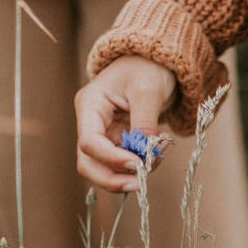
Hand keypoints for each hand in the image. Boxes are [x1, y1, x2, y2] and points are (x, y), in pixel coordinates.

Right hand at [75, 55, 176, 192]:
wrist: (155, 64)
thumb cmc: (147, 69)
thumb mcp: (148, 92)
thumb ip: (145, 124)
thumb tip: (145, 154)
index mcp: (89, 105)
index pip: (89, 143)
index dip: (111, 159)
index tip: (138, 164)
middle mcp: (91, 123)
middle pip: (89, 164)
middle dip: (113, 179)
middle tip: (141, 183)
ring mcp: (104, 135)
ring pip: (106, 169)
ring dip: (131, 173)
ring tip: (158, 157)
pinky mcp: (118, 142)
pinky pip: (124, 163)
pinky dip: (141, 165)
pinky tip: (157, 152)